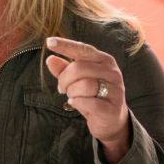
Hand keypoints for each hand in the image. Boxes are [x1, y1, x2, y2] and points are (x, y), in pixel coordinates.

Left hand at [45, 37, 130, 163]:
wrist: (112, 121)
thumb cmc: (92, 95)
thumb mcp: (77, 80)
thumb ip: (64, 69)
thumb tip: (50, 59)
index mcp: (104, 60)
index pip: (83, 49)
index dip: (66, 45)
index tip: (49, 42)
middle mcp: (112, 72)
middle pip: (79, 68)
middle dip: (64, 79)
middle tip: (62, 88)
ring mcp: (115, 90)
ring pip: (83, 85)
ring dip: (71, 92)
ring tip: (73, 96)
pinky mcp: (111, 108)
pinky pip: (87, 102)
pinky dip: (77, 103)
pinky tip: (77, 103)